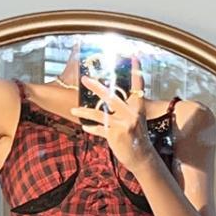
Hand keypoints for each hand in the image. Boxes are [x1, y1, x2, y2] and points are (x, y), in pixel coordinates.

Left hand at [90, 56, 152, 175]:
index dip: (136, 71)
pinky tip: (85, 127)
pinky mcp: (116, 135)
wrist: (142, 157)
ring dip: (84, 112)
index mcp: (138, 107)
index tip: (133, 57)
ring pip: (99, 114)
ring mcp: (123, 124)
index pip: (138, 86)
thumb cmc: (137, 137)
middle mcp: (132, 113)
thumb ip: (123, 109)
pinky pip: (99, 129)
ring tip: (73, 110)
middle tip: (85, 78)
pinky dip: (91, 128)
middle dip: (96, 87)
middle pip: (111, 96)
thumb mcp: (135, 120)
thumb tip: (108, 99)